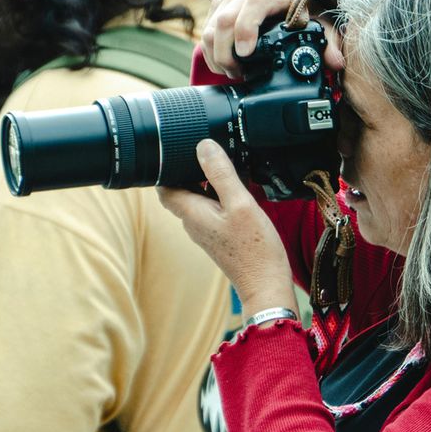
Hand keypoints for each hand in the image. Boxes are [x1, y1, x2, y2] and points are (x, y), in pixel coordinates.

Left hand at [158, 140, 296, 318]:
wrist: (266, 285)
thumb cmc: (255, 250)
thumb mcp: (240, 204)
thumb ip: (221, 174)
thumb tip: (204, 146)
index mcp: (192, 213)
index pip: (164, 187)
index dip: (165, 167)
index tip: (176, 150)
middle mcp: (194, 223)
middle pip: (180, 191)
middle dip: (188, 170)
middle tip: (205, 153)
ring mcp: (206, 231)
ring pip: (197, 199)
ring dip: (206, 182)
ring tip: (225, 165)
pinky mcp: (220, 236)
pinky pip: (212, 209)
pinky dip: (219, 195)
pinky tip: (237, 188)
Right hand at [202, 0, 345, 77]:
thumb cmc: (303, 12)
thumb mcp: (319, 25)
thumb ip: (328, 43)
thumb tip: (336, 62)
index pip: (253, 5)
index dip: (245, 30)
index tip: (246, 54)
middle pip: (225, 20)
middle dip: (226, 54)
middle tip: (237, 74)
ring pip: (210, 27)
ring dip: (216, 56)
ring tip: (231, 72)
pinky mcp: (219, 6)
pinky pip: (205, 29)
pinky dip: (211, 51)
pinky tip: (223, 64)